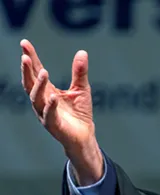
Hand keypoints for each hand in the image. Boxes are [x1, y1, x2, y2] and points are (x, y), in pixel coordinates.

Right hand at [20, 39, 102, 184]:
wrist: (84, 136)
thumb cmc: (80, 113)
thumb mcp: (81, 88)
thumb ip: (79, 72)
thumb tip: (82, 52)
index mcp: (47, 90)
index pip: (36, 71)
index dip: (31, 57)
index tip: (24, 43)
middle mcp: (42, 100)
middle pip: (30, 83)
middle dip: (27, 70)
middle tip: (26, 56)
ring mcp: (45, 113)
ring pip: (36, 98)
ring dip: (39, 85)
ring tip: (43, 72)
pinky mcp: (53, 125)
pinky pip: (49, 115)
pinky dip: (50, 106)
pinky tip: (53, 96)